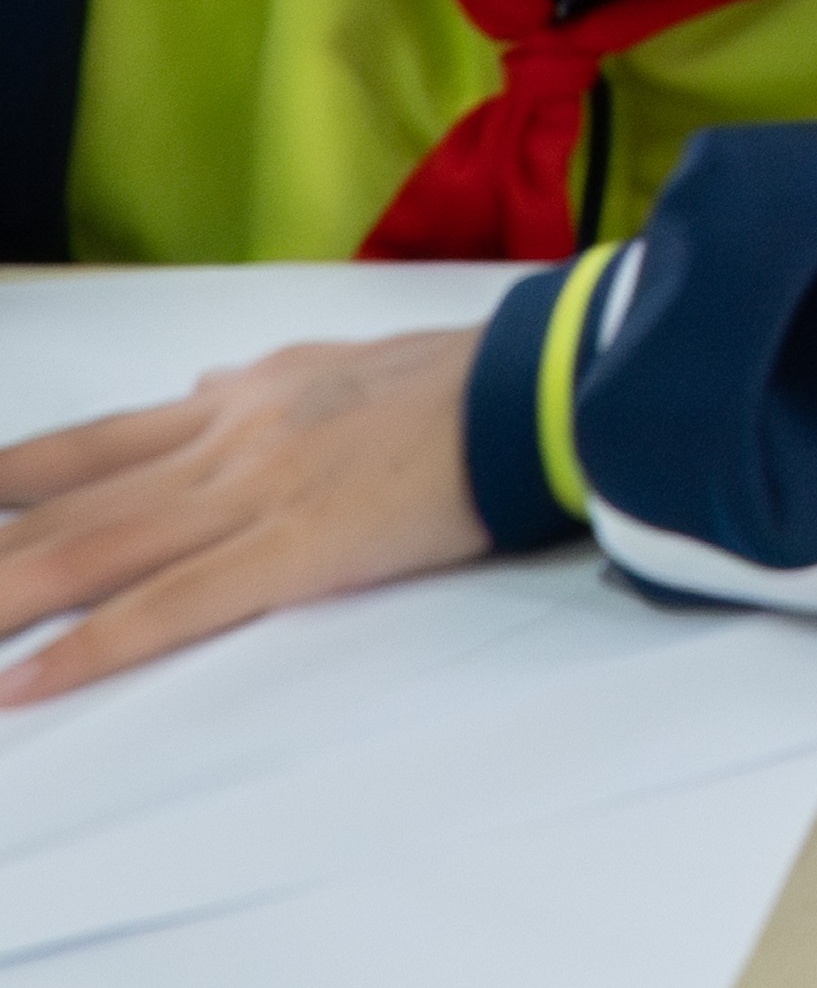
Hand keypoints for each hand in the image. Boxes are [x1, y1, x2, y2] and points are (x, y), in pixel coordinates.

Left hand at [0, 327, 489, 703]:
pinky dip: (90, 647)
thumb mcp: (344, 360)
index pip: (93, 445)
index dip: (10, 477)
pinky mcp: (295, 548)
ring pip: (93, 553)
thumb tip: (207, 387)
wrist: (538, 384)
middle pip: (68, 506)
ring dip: (2, 595)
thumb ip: (264, 383)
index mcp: (241, 398)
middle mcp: (224, 441)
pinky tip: (27, 681)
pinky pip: (171, 606)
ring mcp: (252, 494)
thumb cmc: (464, 378)